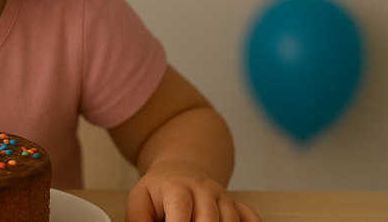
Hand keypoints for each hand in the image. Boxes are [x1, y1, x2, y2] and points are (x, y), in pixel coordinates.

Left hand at [125, 160, 260, 221]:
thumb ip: (137, 219)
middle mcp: (203, 189)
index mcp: (177, 187)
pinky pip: (250, 216)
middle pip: (208, 217)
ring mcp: (223, 197)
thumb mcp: (140, 199)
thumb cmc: (159, 190)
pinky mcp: (236, 205)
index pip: (181, 207)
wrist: (180, 170)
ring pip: (229, 220)